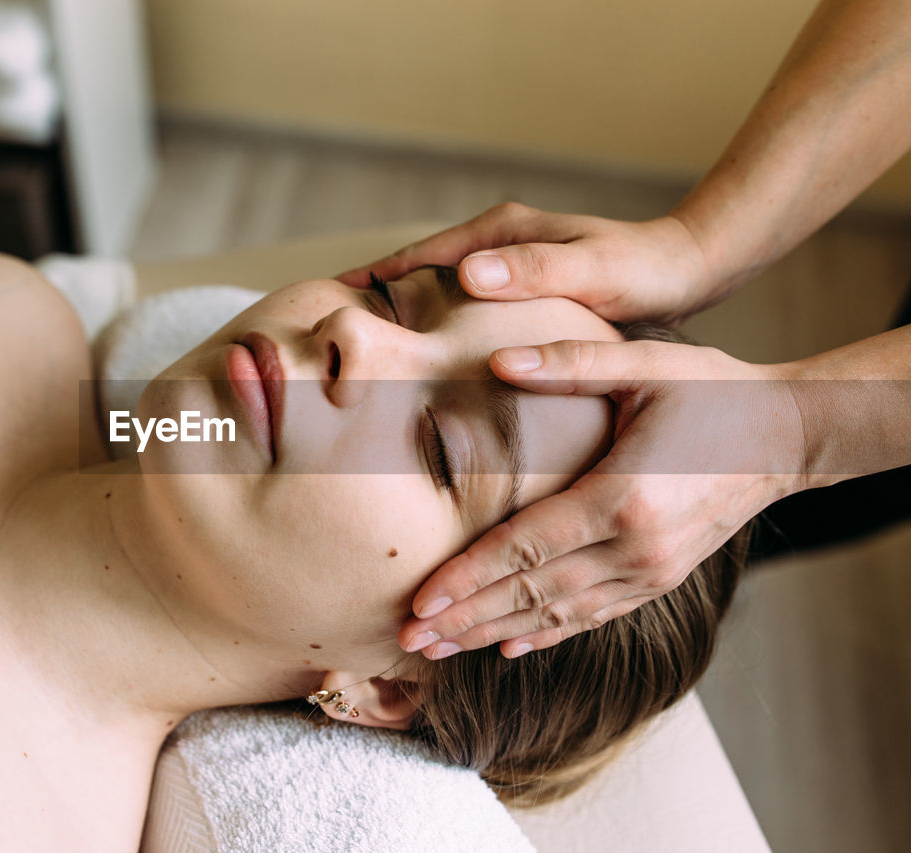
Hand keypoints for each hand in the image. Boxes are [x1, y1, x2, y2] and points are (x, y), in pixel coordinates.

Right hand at [338, 204, 717, 326]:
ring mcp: (503, 264)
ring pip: (434, 295)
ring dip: (403, 321)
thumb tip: (466, 274)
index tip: (325, 310)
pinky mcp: (517, 288)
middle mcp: (493, 243)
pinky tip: (428, 363)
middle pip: (415, 275)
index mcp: (498, 233)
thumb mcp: (591, 272)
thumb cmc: (643, 272)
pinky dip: (436, 329)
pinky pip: (460, 309)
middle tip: (329, 344)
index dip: (370, 286)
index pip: (414, 259)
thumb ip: (533, 272)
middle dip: (374, 305)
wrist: (686, 269)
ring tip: (367, 361)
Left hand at [399, 338, 808, 658]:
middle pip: (532, 594)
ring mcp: (651, 572)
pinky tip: (508, 647)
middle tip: (409, 637)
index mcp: (623, 497)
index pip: (526, 548)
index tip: (421, 599)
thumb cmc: (714, 392)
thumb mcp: (645, 365)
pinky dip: (547, 634)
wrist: (788, 435)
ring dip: (493, 634)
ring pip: (557, 615)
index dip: (468, 578)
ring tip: (438, 651)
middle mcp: (636, 549)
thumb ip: (569, 364)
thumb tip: (497, 359)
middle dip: (465, 619)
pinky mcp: (660, 580)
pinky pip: (593, 616)